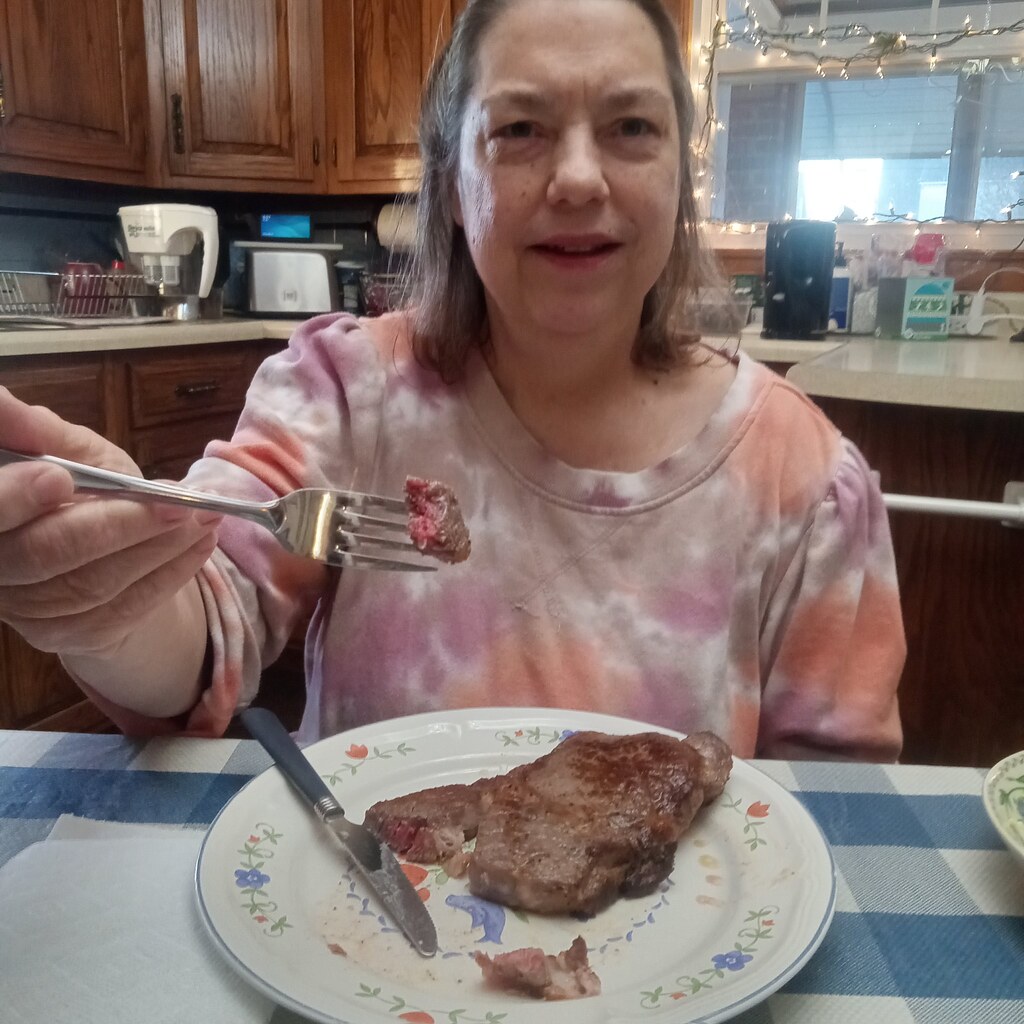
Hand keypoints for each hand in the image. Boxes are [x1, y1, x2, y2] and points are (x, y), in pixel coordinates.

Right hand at [0, 386, 219, 660]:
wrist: (110, 555)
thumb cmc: (86, 494)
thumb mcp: (70, 452)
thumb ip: (42, 432)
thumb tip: (1, 400)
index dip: (13, 498)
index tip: (59, 476)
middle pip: (43, 554)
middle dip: (116, 524)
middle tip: (175, 501)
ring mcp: (26, 610)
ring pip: (91, 583)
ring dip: (158, 546)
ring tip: (205, 514)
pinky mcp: (66, 637)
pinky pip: (123, 607)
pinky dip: (171, 572)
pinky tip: (202, 543)